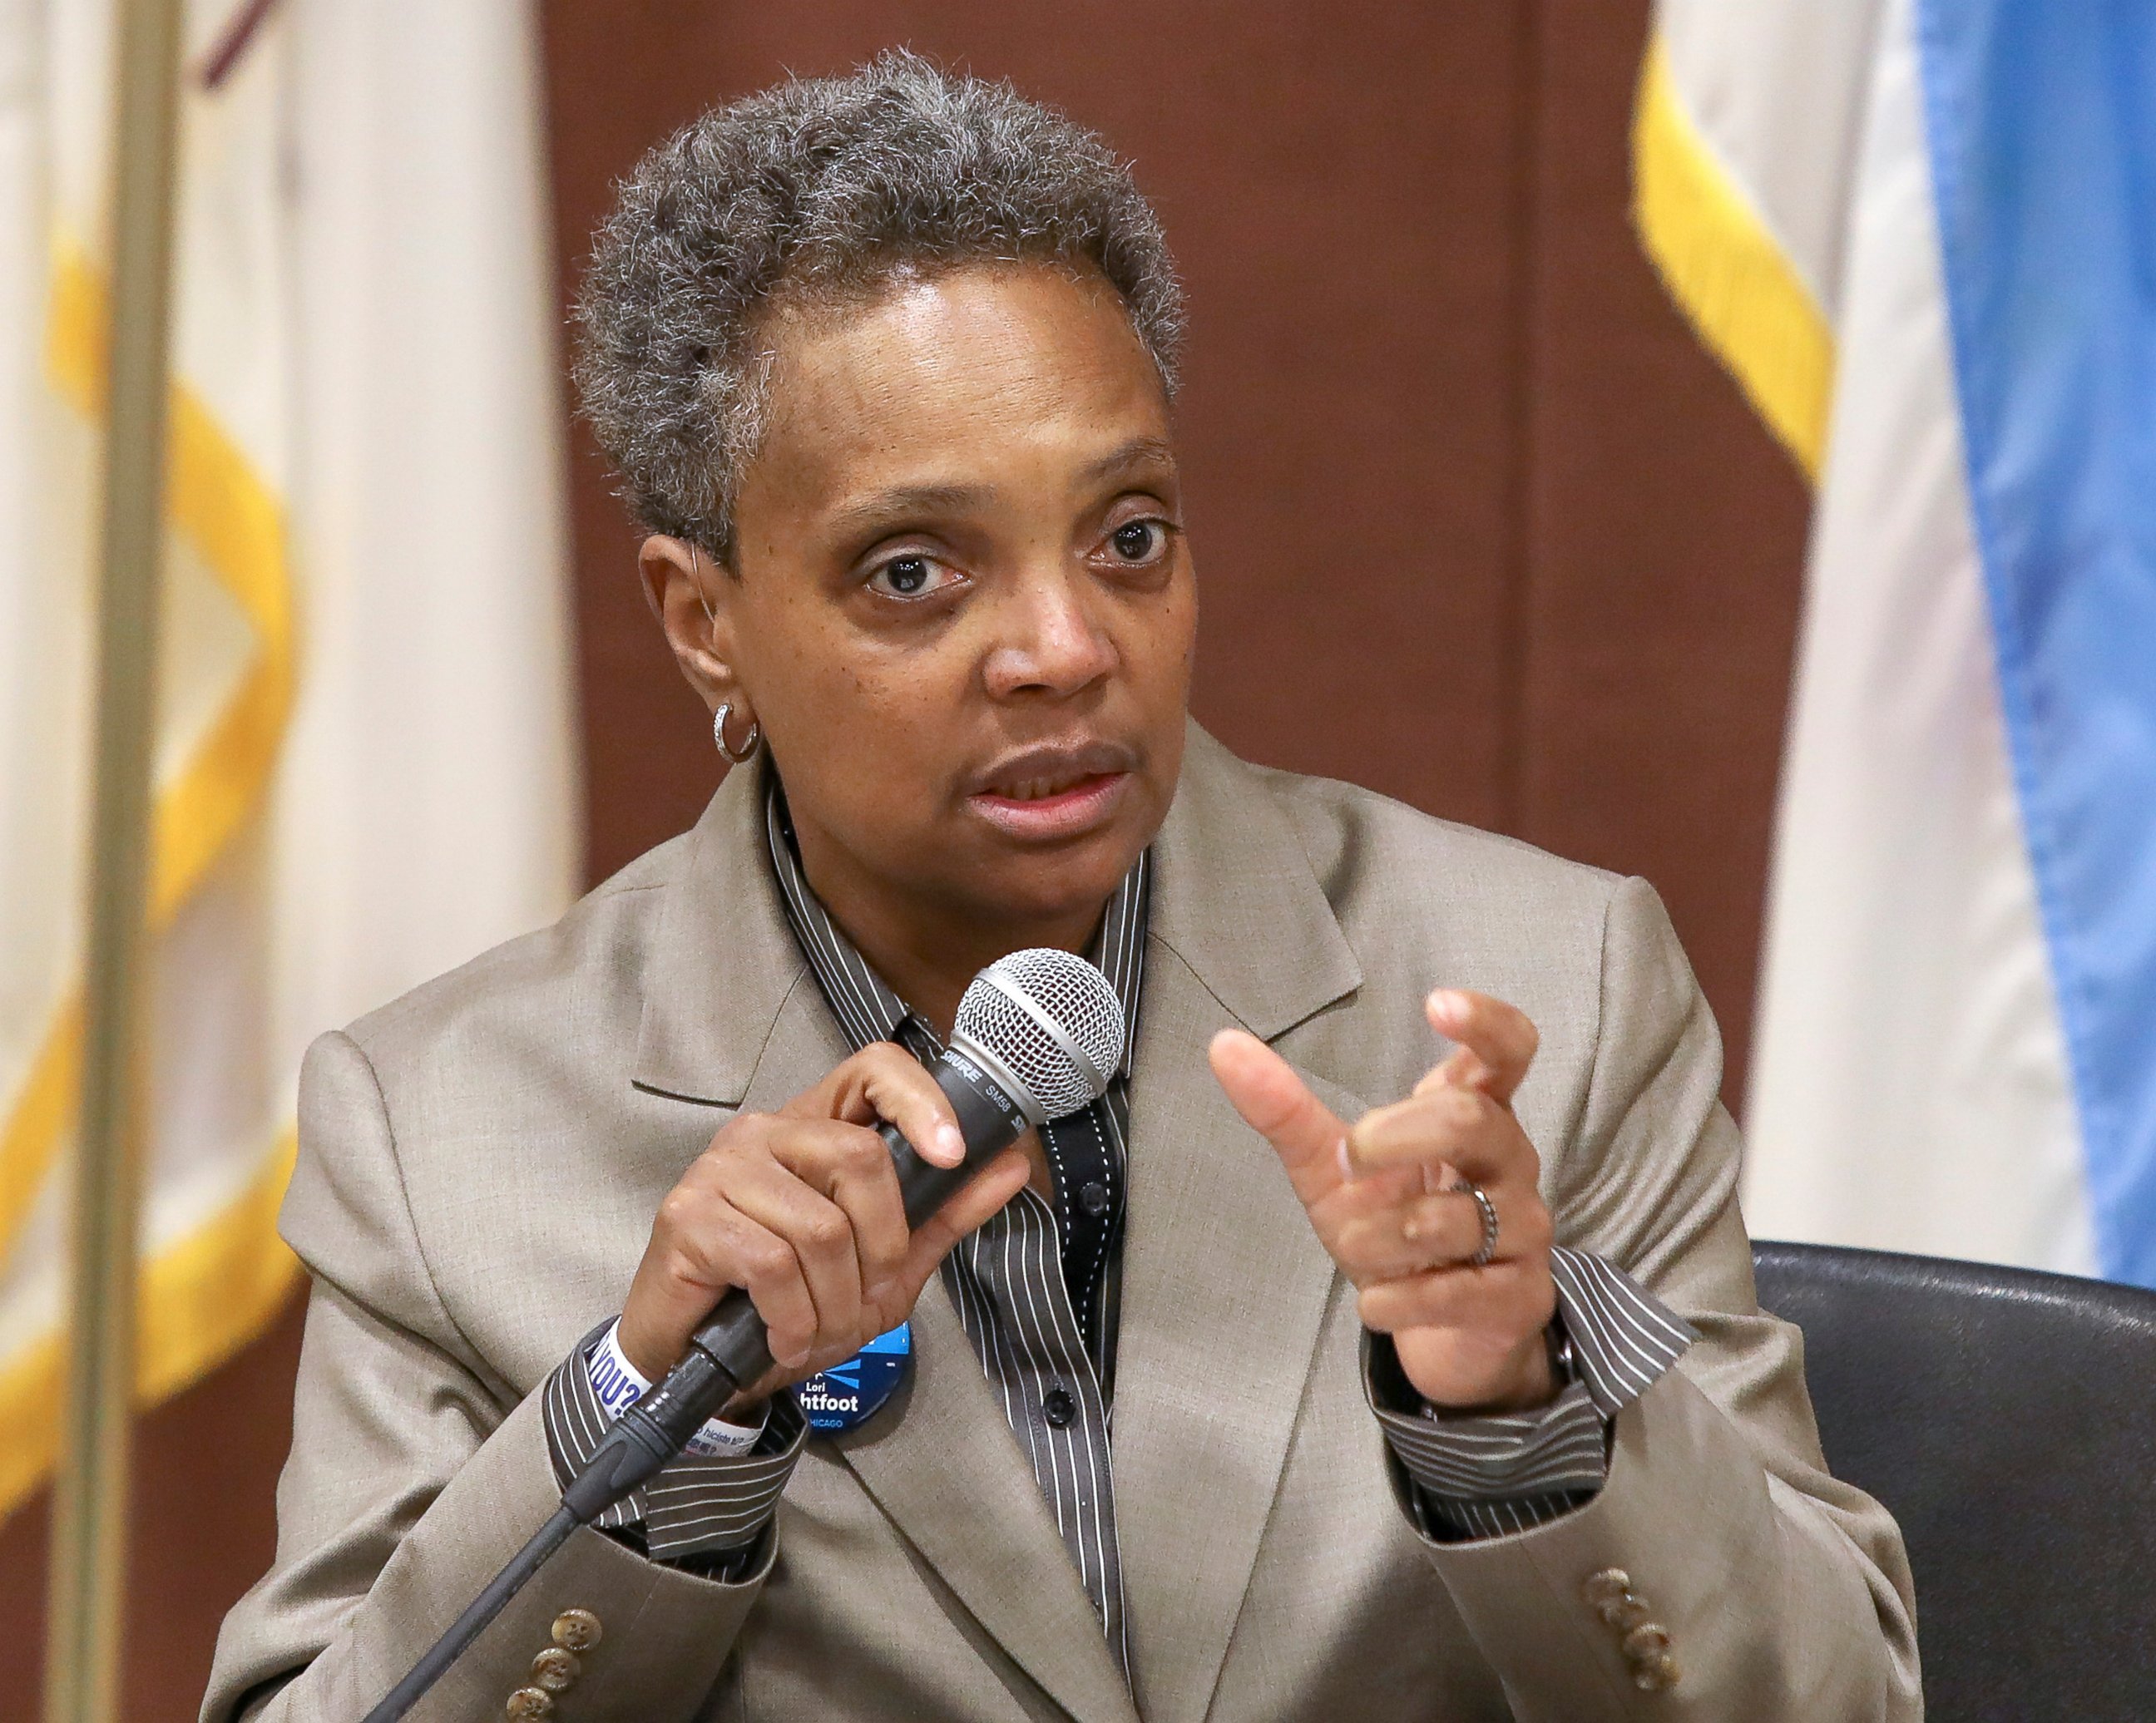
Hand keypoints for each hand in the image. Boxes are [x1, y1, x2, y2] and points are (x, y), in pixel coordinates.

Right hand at [617, 1042, 1030, 1404]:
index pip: (873, 1069)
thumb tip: (1011, 1165)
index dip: (921, 1100)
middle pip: (859, 1158)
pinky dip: (793, 1318)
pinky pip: (772, 1264)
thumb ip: (943, 1213)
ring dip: (834, 1302)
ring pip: (820, 1227)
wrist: (698, 1359)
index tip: (952, 1154)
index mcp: (817, 1128)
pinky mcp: (690, 1215)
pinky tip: (784, 1337)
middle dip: (881, 1247)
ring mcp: (722, 1168)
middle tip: (864, 1295)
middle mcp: (767, 1132)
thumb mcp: (884, 1267)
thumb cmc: (787, 1303)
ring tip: (818, 1328)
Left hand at [1209, 991, 1558, 1411]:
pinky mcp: (1517, 1295)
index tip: (1434, 1003)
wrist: (1440, 1326)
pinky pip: (1454, 1293)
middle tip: (1350, 1158)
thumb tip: (1222, 1046)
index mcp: (1474, 1111)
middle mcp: (1509, 1161)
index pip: (1508, 1049)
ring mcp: (1523, 1228)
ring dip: (1377, 1237)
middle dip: (1393, 1137)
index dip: (1484, 1022)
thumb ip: (1287, 1111)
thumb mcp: (1333, 1167)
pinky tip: (1376, 1298)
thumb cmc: (1393, 1225)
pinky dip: (1394, 1298)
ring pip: (1453, 1219)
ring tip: (1355, 1246)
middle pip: (1472, 1121)